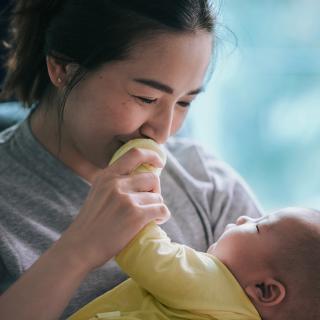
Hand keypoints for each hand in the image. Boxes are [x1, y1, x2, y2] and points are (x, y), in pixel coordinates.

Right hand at [57, 147, 170, 270]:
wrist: (79, 247)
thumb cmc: (90, 223)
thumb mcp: (98, 192)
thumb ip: (115, 182)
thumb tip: (140, 177)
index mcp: (107, 176)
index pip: (135, 154)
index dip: (151, 155)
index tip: (159, 162)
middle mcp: (116, 184)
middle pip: (152, 178)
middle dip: (155, 191)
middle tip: (149, 203)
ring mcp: (126, 199)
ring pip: (157, 197)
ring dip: (156, 207)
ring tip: (149, 217)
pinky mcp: (135, 215)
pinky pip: (161, 209)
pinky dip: (162, 216)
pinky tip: (155, 221)